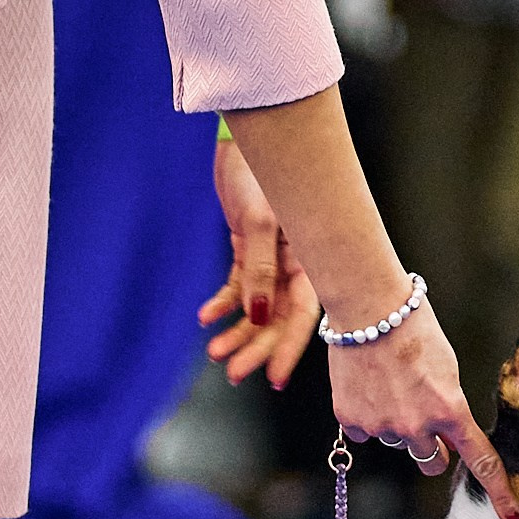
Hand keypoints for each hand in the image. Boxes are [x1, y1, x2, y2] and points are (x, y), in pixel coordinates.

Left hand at [200, 140, 320, 388]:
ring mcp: (273, 258)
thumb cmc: (261, 172)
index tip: (274, 378)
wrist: (242, 141)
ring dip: (237, 331)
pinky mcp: (250, 248)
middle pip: (278, 318)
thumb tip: (255, 316)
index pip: (304, 314)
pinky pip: (238, 286)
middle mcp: (297, 263)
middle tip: (232, 373)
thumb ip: (259, 269)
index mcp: (312, 258)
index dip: (291, 348)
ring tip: (215, 351)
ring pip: (257, 308)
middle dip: (256, 347)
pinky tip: (206, 317)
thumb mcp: (259, 221)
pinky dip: (223, 303)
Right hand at [326, 305, 518, 518]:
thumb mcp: (446, 368)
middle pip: (432, 462)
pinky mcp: (352, 421)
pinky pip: (366, 434)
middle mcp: (418, 426)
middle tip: (423, 415)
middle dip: (432, 448)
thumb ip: (448, 405)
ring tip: (390, 384)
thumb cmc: (415, 329)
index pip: (482, 463)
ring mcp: (383, 427)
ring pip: (397, 444)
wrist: (369, 308)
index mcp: (451, 410)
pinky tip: (367, 387)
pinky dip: (368, 416)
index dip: (501, 496)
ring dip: (397, 425)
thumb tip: (441, 427)